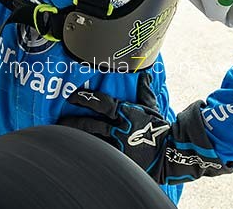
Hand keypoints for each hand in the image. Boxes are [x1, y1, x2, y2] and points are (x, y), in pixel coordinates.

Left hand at [59, 78, 232, 182]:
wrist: (172, 154)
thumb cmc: (162, 129)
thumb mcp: (153, 107)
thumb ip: (145, 91)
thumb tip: (144, 73)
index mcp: (126, 113)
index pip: (101, 103)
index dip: (85, 98)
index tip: (72, 96)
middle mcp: (119, 128)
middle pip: (90, 124)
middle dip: (73, 121)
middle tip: (60, 120)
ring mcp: (118, 145)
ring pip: (91, 141)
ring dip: (76, 139)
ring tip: (62, 136)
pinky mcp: (120, 160)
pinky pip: (100, 155)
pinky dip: (88, 153)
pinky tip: (77, 153)